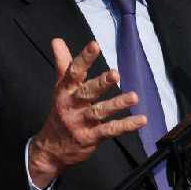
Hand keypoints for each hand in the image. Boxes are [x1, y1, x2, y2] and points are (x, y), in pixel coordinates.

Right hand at [28, 39, 145, 187]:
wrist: (50, 149)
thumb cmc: (60, 113)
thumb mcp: (59, 87)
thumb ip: (62, 63)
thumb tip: (57, 40)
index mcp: (65, 90)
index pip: (74, 72)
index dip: (84, 58)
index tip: (94, 45)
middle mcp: (71, 105)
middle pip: (87, 92)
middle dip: (101, 83)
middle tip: (115, 74)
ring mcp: (81, 123)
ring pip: (100, 111)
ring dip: (117, 104)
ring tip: (133, 97)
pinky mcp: (90, 138)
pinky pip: (110, 130)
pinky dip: (126, 126)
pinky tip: (141, 120)